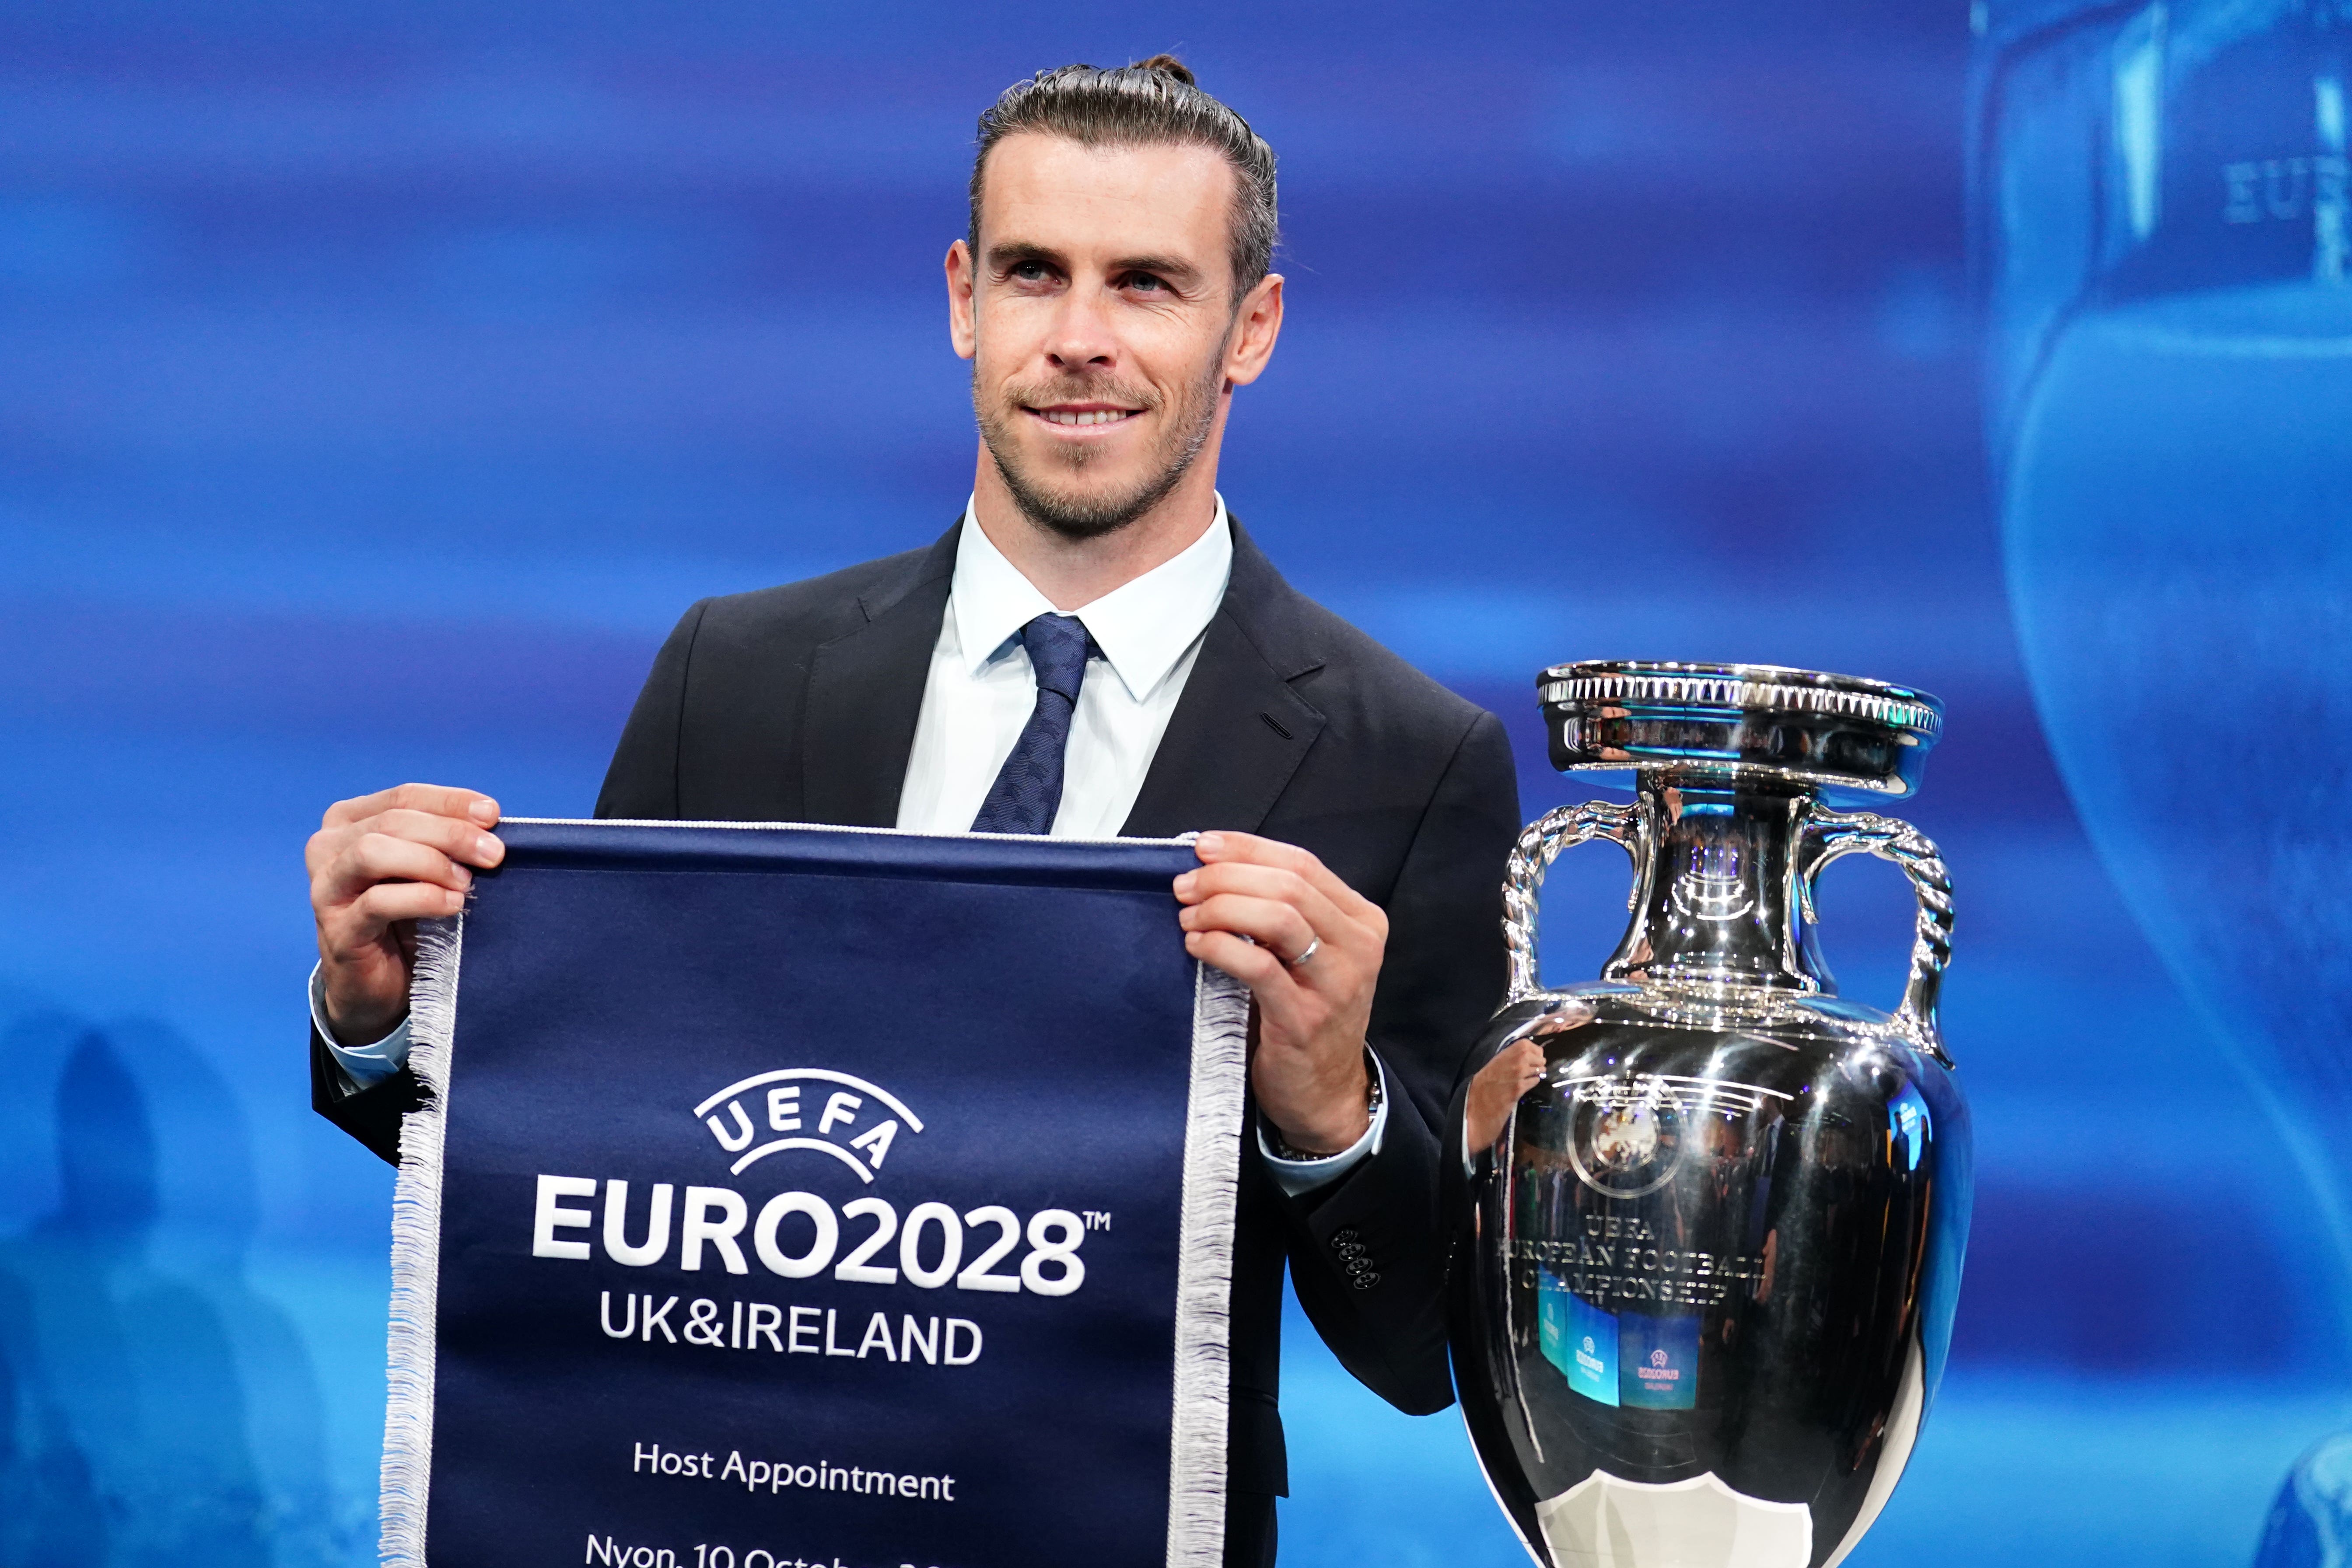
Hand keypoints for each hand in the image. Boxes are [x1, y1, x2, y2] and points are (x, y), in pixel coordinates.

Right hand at [306, 784, 503, 1044]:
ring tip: (466, 883)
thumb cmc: (406, 915)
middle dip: (450, 833)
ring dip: (431, 863)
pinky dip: (422, 898)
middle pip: (392, 821)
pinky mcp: (337, 929)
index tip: (492, 814)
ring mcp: (326, 888)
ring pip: (374, 852)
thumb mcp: (423, 867)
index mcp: (348, 821)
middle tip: (493, 853)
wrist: (380, 982)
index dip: (450, 802)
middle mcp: (327, 848)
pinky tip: (453, 904)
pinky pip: (378, 901)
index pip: (403, 797)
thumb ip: (442, 840)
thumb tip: (489, 820)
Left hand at [1174, 831, 1385, 1154]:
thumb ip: (1281, 910)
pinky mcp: (1305, 1019)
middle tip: (1185, 886)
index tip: (1203, 846)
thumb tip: (1214, 866)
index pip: (1302, 863)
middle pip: (1288, 885)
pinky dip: (1221, 947)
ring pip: (1279, 917)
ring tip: (1188, 916)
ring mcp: (1336, 984)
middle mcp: (1358, 946)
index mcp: (1360, 920)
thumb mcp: (1310, 954)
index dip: (1247, 848)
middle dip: (1226, 877)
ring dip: (1222, 908)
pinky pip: (1259, 967)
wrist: (1326, 1092)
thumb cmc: (1307, 1013)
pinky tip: (1196, 945)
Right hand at [1465, 1040, 1543, 1151]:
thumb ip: (1511, 1056)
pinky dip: (1533, 1083)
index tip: (1534, 1056)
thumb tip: (1529, 1054)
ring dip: (1537, 1073)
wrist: (1479, 1100)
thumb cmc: (1486, 1080)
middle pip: (1539, 1057)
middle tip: (1534, 1069)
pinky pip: (1534, 1081)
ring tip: (1530, 1077)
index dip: (1536, 1051)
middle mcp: (1515, 1059)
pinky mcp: (1520, 1087)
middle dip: (1539, 1063)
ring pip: (1539, 1069)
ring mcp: (1519, 1073)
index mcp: (1508, 1051)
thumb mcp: (1497, 1062)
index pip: (1530, 1045)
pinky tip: (1526, 1085)